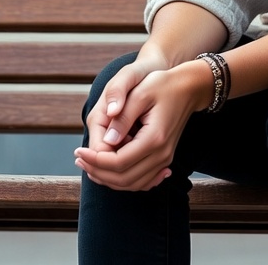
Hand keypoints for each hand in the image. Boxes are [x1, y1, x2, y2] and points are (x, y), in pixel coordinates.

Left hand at [74, 60, 210, 191]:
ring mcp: (164, 159)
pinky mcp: (164, 158)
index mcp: (154, 138)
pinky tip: (109, 171)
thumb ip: (123, 118)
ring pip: (131, 183)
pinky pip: (142, 180)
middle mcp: (161, 154)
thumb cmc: (163, 85)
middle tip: (79, 158)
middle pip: (123, 178)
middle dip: (97, 171)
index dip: (95, 160)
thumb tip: (106, 142)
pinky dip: (123, 180)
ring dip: (107, 178)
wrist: (189, 87)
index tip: (78, 150)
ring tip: (89, 164)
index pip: (118, 162)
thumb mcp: (140, 93)